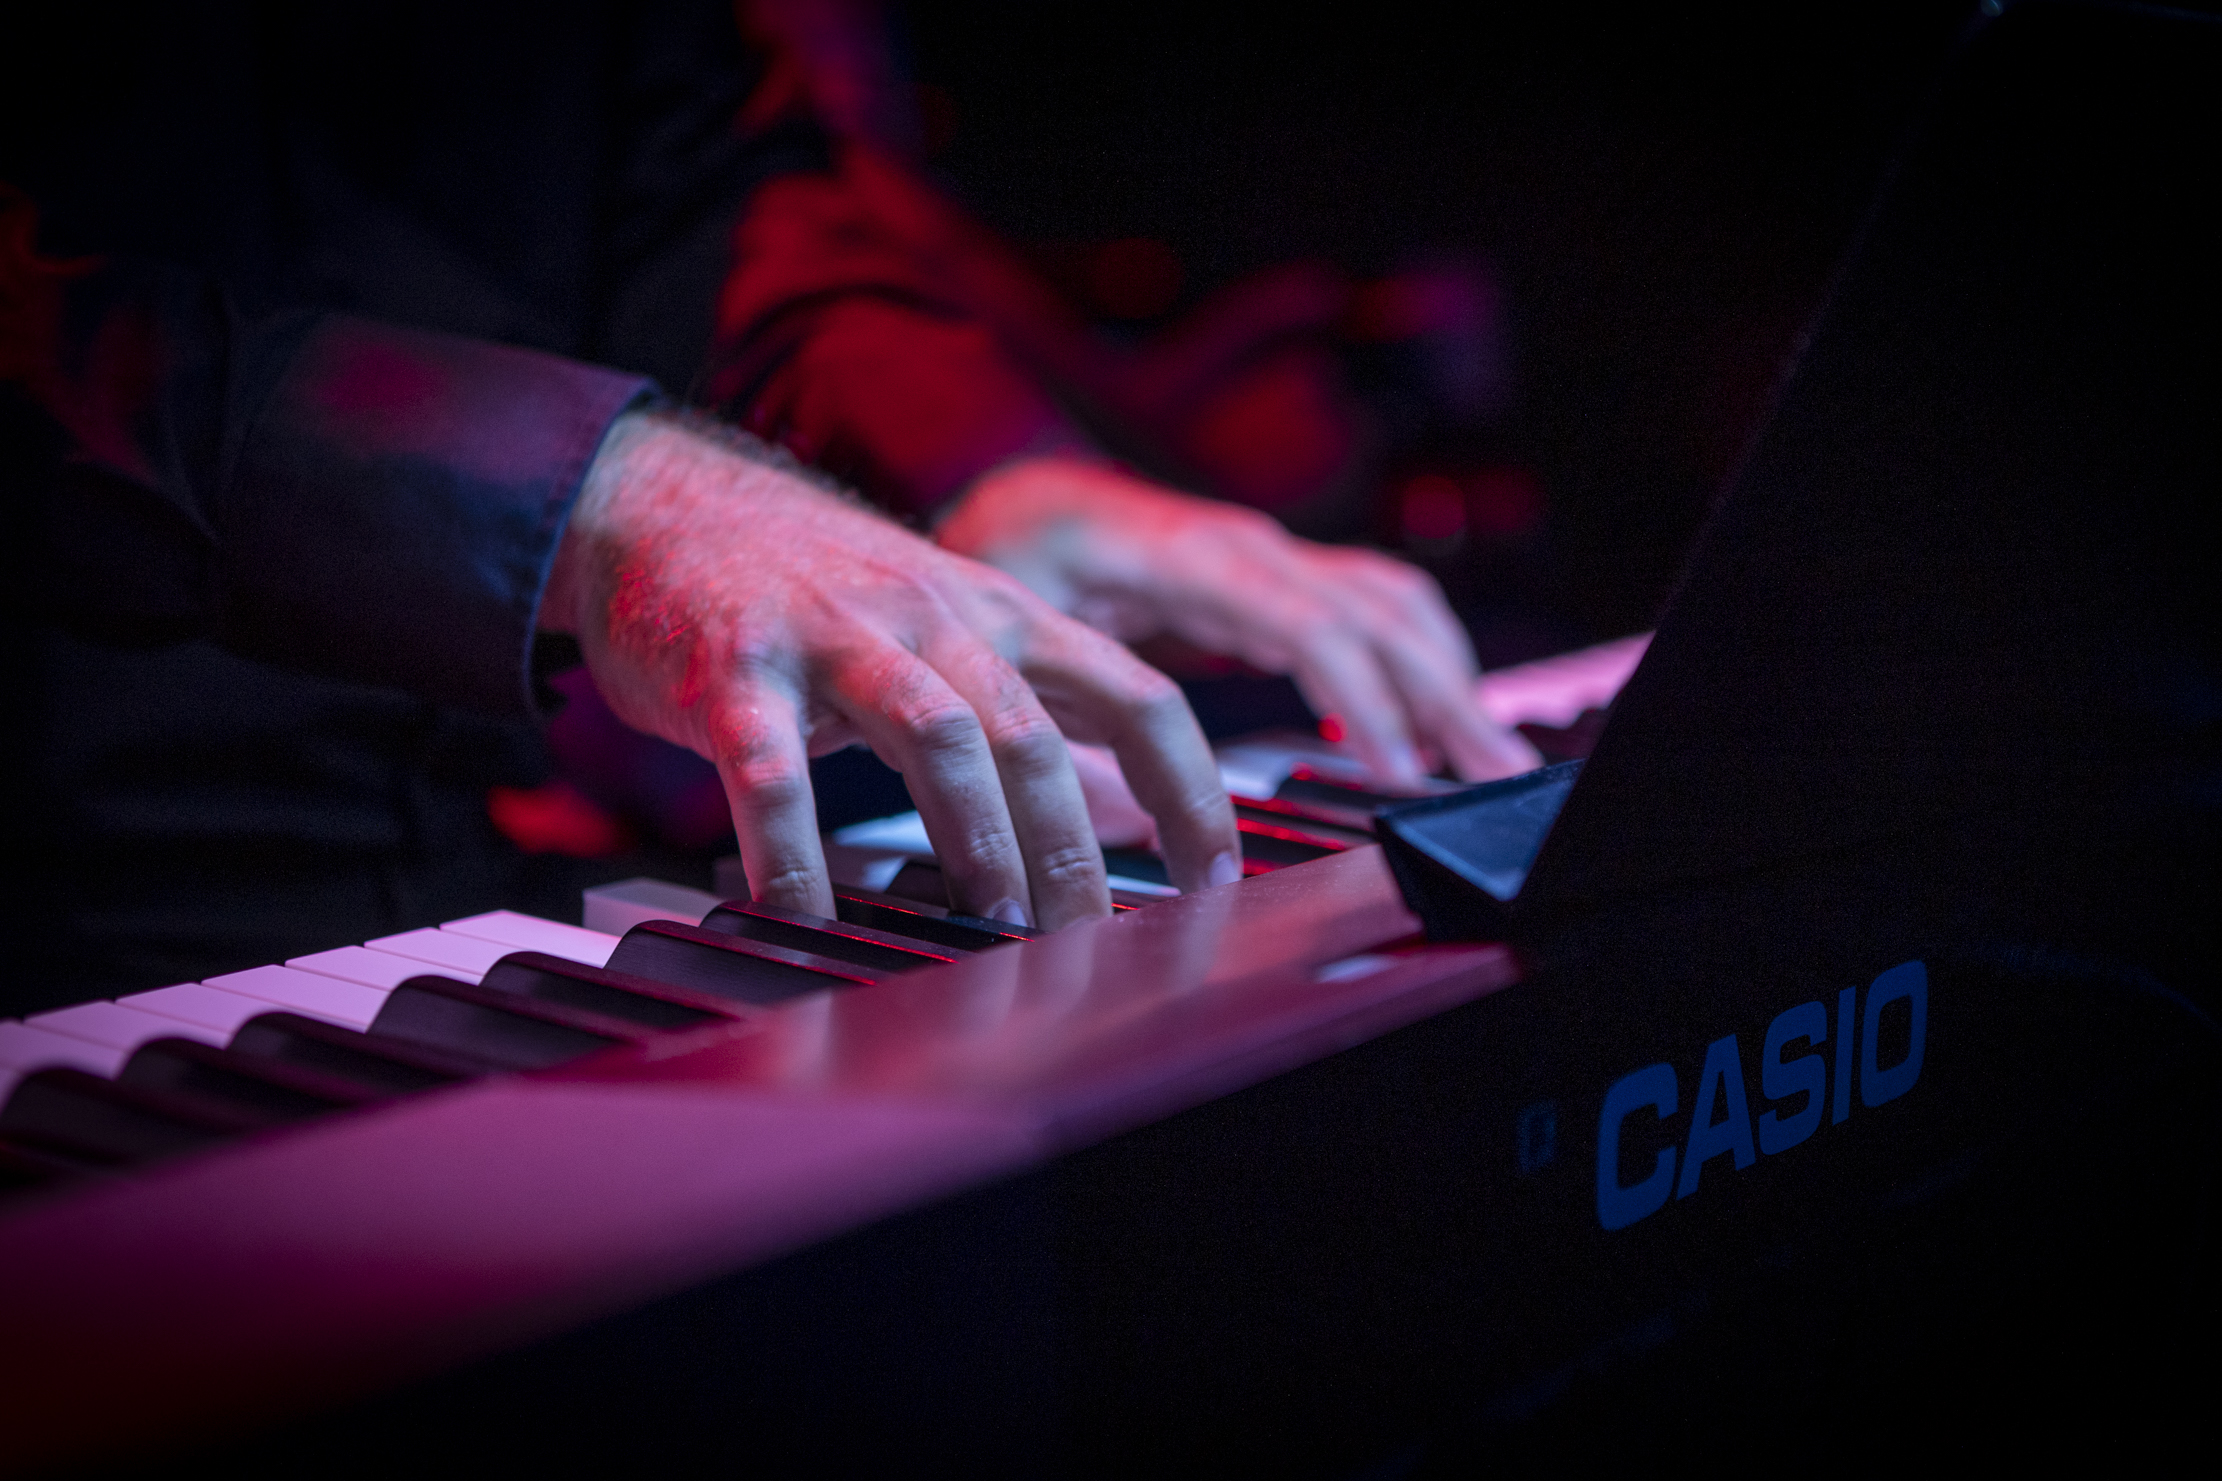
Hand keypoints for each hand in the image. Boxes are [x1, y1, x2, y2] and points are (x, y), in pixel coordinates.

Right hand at [541, 413, 1240, 927]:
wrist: (662, 501)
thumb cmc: (819, 587)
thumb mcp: (951, 631)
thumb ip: (1039, 710)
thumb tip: (1134, 813)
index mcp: (1000, 613)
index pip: (1136, 692)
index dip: (1190, 785)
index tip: (1217, 871)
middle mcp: (932, 614)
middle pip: (1036, 730)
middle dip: (1074, 842)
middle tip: (1092, 934)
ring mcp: (833, 635)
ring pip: (937, 733)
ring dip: (975, 835)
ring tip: (992, 919)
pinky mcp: (734, 668)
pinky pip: (773, 768)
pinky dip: (793, 848)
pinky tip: (805, 911)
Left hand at [935, 456, 1542, 787]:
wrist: (1009, 500)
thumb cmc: (1002, 555)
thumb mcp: (1012, 627)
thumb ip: (1069, 709)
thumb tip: (1127, 810)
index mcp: (1184, 552)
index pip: (1307, 621)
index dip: (1365, 694)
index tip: (1401, 767)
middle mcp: (1243, 544)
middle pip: (1375, 612)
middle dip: (1443, 695)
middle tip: (1490, 776)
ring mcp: (1268, 556)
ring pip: (1390, 603)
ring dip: (1447, 677)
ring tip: (1484, 757)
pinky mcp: (1276, 579)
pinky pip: (1373, 606)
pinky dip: (1418, 659)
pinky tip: (1431, 719)